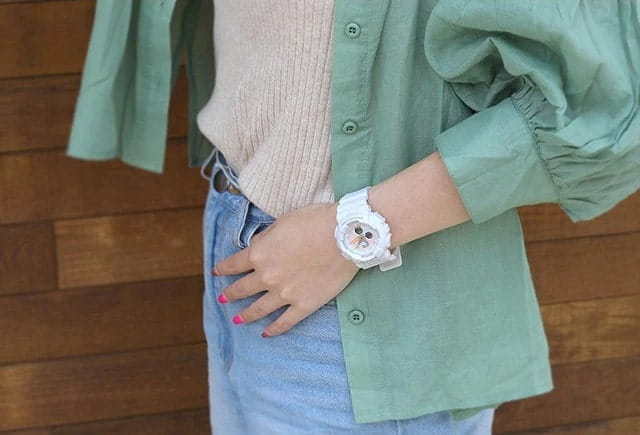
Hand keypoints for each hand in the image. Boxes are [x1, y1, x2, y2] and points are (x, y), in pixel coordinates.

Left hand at [211, 201, 359, 336]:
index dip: (223, 269)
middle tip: (223, 298)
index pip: (234, 264)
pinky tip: (266, 333)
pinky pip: (285, 322)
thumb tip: (259, 247)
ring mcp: (285, 294)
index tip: (217, 273)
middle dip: (230, 294)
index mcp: (258, 254)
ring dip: (246, 315)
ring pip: (259, 309)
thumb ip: (266, 239)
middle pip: (242, 289)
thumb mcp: (281, 222)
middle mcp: (267, 277)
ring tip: (237, 320)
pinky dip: (274, 329)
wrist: (343, 236)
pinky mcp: (304, 305)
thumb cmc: (314, 222)